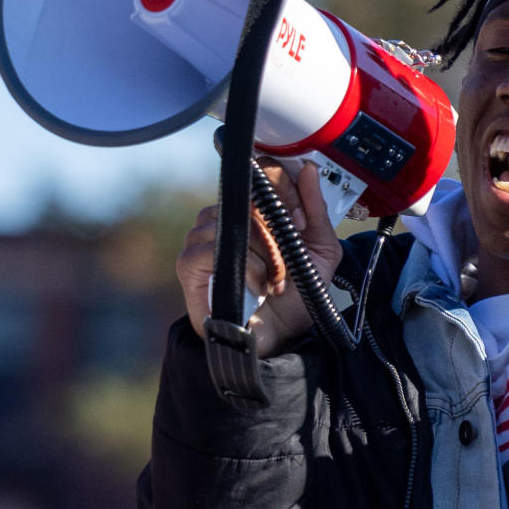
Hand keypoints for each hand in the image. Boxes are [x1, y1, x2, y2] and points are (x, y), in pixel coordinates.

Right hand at [175, 162, 342, 355]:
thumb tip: (308, 169)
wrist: (282, 339)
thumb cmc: (295, 297)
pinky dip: (242, 267)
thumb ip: (316, 210)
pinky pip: (207, 248)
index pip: (259, 174)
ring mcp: (203, 239)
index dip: (282, 189)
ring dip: (263, 253)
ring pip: (230, 222)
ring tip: (276, 279)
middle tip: (291, 254)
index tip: (300, 218)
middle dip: (278, 230)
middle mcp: (226, 220)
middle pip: (247, 199)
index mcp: (254, 211)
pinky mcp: (189, 265)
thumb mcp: (320, 250)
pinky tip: (257, 285)